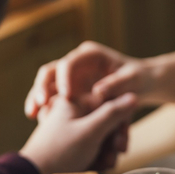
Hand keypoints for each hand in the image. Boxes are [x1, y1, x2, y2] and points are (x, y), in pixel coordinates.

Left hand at [20, 93, 136, 173]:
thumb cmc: (60, 152)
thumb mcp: (90, 131)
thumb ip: (113, 113)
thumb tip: (133, 96)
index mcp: (74, 101)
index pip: (109, 104)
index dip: (119, 123)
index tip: (120, 140)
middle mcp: (73, 113)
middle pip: (107, 122)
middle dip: (113, 142)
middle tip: (114, 156)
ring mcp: (72, 129)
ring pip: (101, 136)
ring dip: (107, 152)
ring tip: (104, 165)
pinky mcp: (71, 144)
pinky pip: (92, 147)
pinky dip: (97, 157)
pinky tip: (96, 167)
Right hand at [24, 41, 150, 118]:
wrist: (142, 85)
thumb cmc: (139, 79)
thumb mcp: (133, 80)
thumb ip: (117, 84)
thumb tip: (98, 91)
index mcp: (90, 55)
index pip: (70, 62)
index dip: (64, 78)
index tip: (66, 96)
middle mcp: (77, 62)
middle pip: (51, 71)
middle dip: (42, 86)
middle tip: (40, 104)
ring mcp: (71, 76)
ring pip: (46, 84)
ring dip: (37, 97)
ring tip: (32, 114)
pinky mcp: (69, 90)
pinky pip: (51, 96)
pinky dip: (44, 106)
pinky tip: (38, 119)